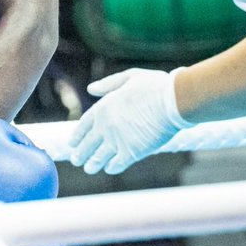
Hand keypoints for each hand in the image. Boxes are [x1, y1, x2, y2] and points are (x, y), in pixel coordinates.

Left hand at [68, 68, 191, 175]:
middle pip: (87, 145)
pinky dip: (111, 167)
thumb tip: (91, 89)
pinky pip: (116, 164)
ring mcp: (117, 141)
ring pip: (98, 158)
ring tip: (89, 168)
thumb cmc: (155, 86)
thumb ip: (109, 84)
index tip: (72, 143)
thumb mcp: (130, 77)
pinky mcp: (131, 153)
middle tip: (76, 160)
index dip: (76, 136)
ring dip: (92, 164)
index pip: (83, 126)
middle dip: (80, 154)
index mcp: (103, 107)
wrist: (174, 101)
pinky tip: (109, 168)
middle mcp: (105, 126)